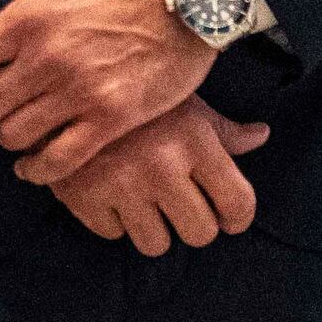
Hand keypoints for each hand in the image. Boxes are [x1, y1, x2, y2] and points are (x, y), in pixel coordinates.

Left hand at [0, 0, 215, 182]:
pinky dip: (38, 169)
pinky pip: (57, 161)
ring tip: (22, 123)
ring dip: (11, 134)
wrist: (189, 1)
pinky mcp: (110, 119)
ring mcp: (78, 92)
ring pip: (14, 136)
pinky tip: (34, 163)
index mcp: (26, 18)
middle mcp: (46, 58)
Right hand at [49, 105, 274, 254]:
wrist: (60, 78)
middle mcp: (162, 166)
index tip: (226, 216)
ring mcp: (121, 185)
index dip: (236, 217)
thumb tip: (261, 135)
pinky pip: (113, 234)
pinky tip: (108, 190)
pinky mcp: (83, 196)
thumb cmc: (133, 90)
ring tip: (142, 199)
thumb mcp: (184, 102)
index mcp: (195, 141)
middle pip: (200, 234)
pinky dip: (112, 219)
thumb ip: (223, 130)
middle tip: (180, 206)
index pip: (238, 205)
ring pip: (156, 243)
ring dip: (152, 227)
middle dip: (193, 223)